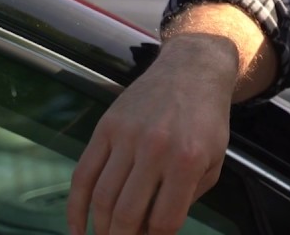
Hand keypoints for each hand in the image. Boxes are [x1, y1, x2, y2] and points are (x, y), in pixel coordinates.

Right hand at [68, 36, 236, 234]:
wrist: (192, 70)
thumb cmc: (207, 119)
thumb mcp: (214, 159)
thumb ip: (189, 196)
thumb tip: (155, 229)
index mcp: (187, 160)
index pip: (164, 220)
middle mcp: (155, 149)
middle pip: (127, 215)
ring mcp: (126, 137)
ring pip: (102, 198)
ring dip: (99, 228)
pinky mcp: (106, 128)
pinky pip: (82, 175)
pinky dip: (75, 207)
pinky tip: (77, 228)